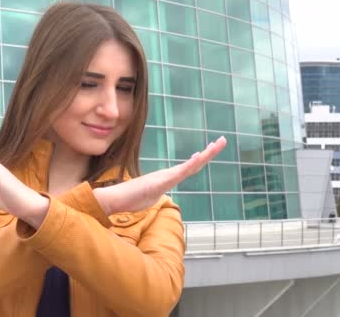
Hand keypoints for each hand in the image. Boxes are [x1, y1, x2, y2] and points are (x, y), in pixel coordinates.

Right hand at [93, 137, 226, 214]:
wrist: (116, 198)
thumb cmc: (130, 199)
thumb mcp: (150, 198)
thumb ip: (157, 193)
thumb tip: (160, 194)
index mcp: (167, 178)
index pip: (189, 168)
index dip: (201, 159)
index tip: (210, 149)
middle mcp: (168, 174)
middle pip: (193, 163)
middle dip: (209, 152)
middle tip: (223, 140)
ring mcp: (165, 177)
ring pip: (189, 166)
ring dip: (205, 155)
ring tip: (217, 145)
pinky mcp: (160, 182)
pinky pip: (178, 174)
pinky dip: (189, 166)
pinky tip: (199, 158)